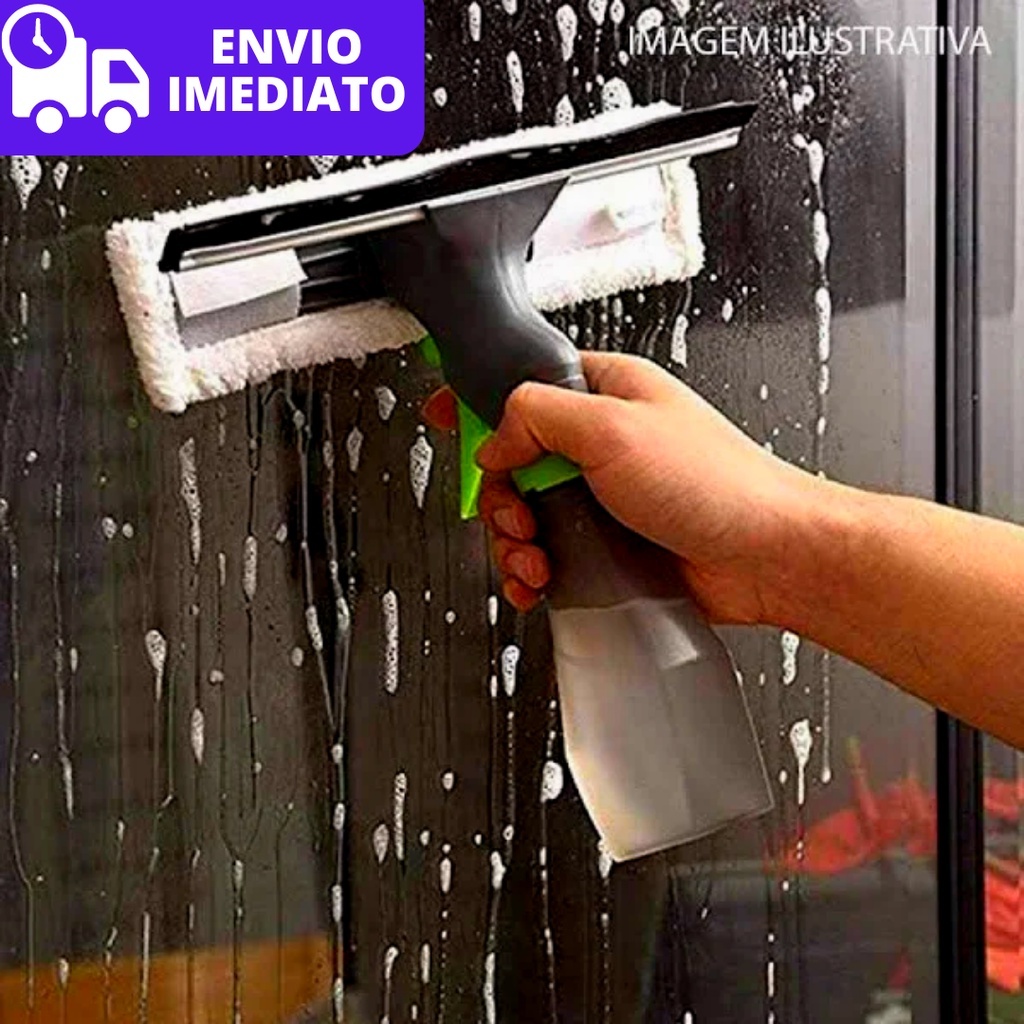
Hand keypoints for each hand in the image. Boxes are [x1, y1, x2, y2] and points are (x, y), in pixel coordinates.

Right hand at [423, 352, 819, 621]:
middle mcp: (602, 441)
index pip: (523, 382)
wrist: (768, 557)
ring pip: (527, 513)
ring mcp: (604, 496)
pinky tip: (541, 584)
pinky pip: (552, 554)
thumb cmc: (717, 485)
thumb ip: (537, 416)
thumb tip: (495, 437)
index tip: (443, 412)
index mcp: (605, 392)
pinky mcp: (610, 543)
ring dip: (515, 543)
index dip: (478, 397)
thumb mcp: (611, 428)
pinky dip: (535, 572)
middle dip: (500, 497)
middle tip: (516, 518)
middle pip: (512, 460)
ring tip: (536, 561)